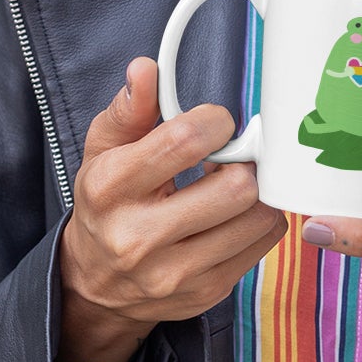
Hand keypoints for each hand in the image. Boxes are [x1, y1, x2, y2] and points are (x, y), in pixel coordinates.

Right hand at [56, 56, 287, 361]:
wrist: (96, 283)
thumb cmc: (107, 204)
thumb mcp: (103, 151)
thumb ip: (128, 109)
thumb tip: (145, 70)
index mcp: (110, 188)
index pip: (184, 142)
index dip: (216, 122)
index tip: (216, 124)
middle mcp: (138, 237)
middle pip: (235, 186)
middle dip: (243, 162)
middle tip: (233, 156)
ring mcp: (175, 273)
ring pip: (258, 217)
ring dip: (257, 192)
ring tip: (234, 184)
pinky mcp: (207, 292)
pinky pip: (265, 244)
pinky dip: (261, 220)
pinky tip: (237, 213)